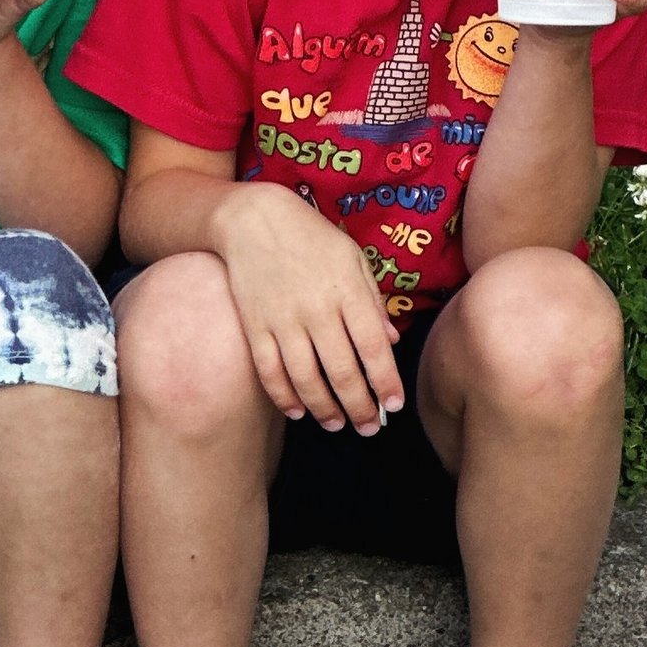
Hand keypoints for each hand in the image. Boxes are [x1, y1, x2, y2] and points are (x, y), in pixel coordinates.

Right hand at [215, 185, 406, 433]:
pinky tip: (296, 411)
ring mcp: (283, 320)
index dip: (386, 383)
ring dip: (324, 408)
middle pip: (342, 372)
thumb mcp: (352, 260)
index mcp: (347, 293)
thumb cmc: (311, 238)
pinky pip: (269, 370)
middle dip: (359, 406)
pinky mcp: (255, 325)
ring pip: (306, 378)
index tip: (394, 406)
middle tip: (368, 427)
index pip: (373, 349)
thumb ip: (372, 302)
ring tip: (336, 425)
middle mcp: (317, 311)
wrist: (253, 219)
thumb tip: (391, 342)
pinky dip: (283, 396)